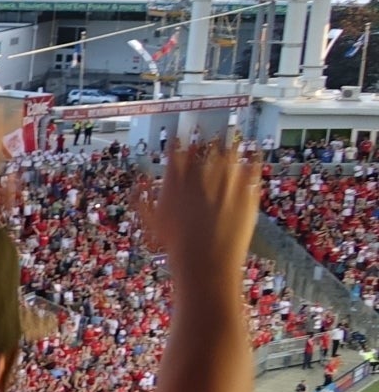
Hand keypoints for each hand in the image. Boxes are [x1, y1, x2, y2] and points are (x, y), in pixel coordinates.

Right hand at [132, 138, 261, 282]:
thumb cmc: (175, 245)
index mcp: (176, 181)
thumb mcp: (153, 222)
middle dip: (207, 139)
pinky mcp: (246, 193)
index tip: (183, 134)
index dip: (179, 141)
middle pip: (205, 149)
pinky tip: (254, 153)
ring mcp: (226, 183)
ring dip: (230, 144)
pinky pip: (252, 169)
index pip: (177, 152)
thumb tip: (138, 186)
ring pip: (229, 154)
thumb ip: (145, 200)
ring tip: (232, 136)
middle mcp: (201, 177)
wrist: (206, 262)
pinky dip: (253, 159)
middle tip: (211, 129)